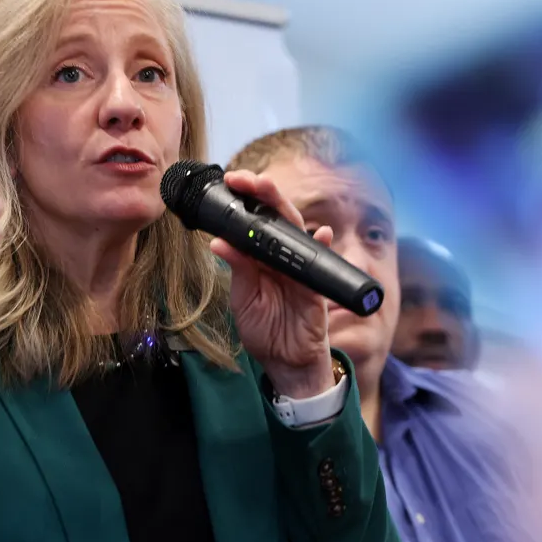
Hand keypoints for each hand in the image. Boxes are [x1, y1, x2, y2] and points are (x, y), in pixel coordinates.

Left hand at [210, 171, 335, 398]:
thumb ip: (238, 269)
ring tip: (269, 190)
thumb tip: (219, 241)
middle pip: (277, 218)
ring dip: (285, 210)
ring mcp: (301, 270)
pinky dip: (322, 247)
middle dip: (263, 194)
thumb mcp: (244, 299)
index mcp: (262, 259)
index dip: (245, 201)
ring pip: (297, 232)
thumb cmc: (265, 331)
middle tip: (246, 178)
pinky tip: (322, 234)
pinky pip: (320, 265)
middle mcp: (282, 258)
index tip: (230, 183)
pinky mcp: (315, 288)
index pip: (254, 222)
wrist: (285, 363)